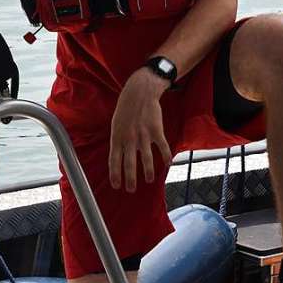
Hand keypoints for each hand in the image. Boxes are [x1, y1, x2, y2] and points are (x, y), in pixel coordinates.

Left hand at [108, 68, 171, 191]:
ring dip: (147, 171)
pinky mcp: (156, 130)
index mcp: (117, 137)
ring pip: (146, 157)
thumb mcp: (116, 124)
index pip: (114, 160)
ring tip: (149, 179)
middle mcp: (129, 138)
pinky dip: (165, 156)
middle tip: (131, 189)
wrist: (140, 93)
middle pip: (129, 163)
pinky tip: (168, 164)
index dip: (115, 174)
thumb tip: (118, 156)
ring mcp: (143, 135)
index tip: (117, 185)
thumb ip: (118, 141)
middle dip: (130, 179)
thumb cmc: (126, 109)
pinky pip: (162, 147)